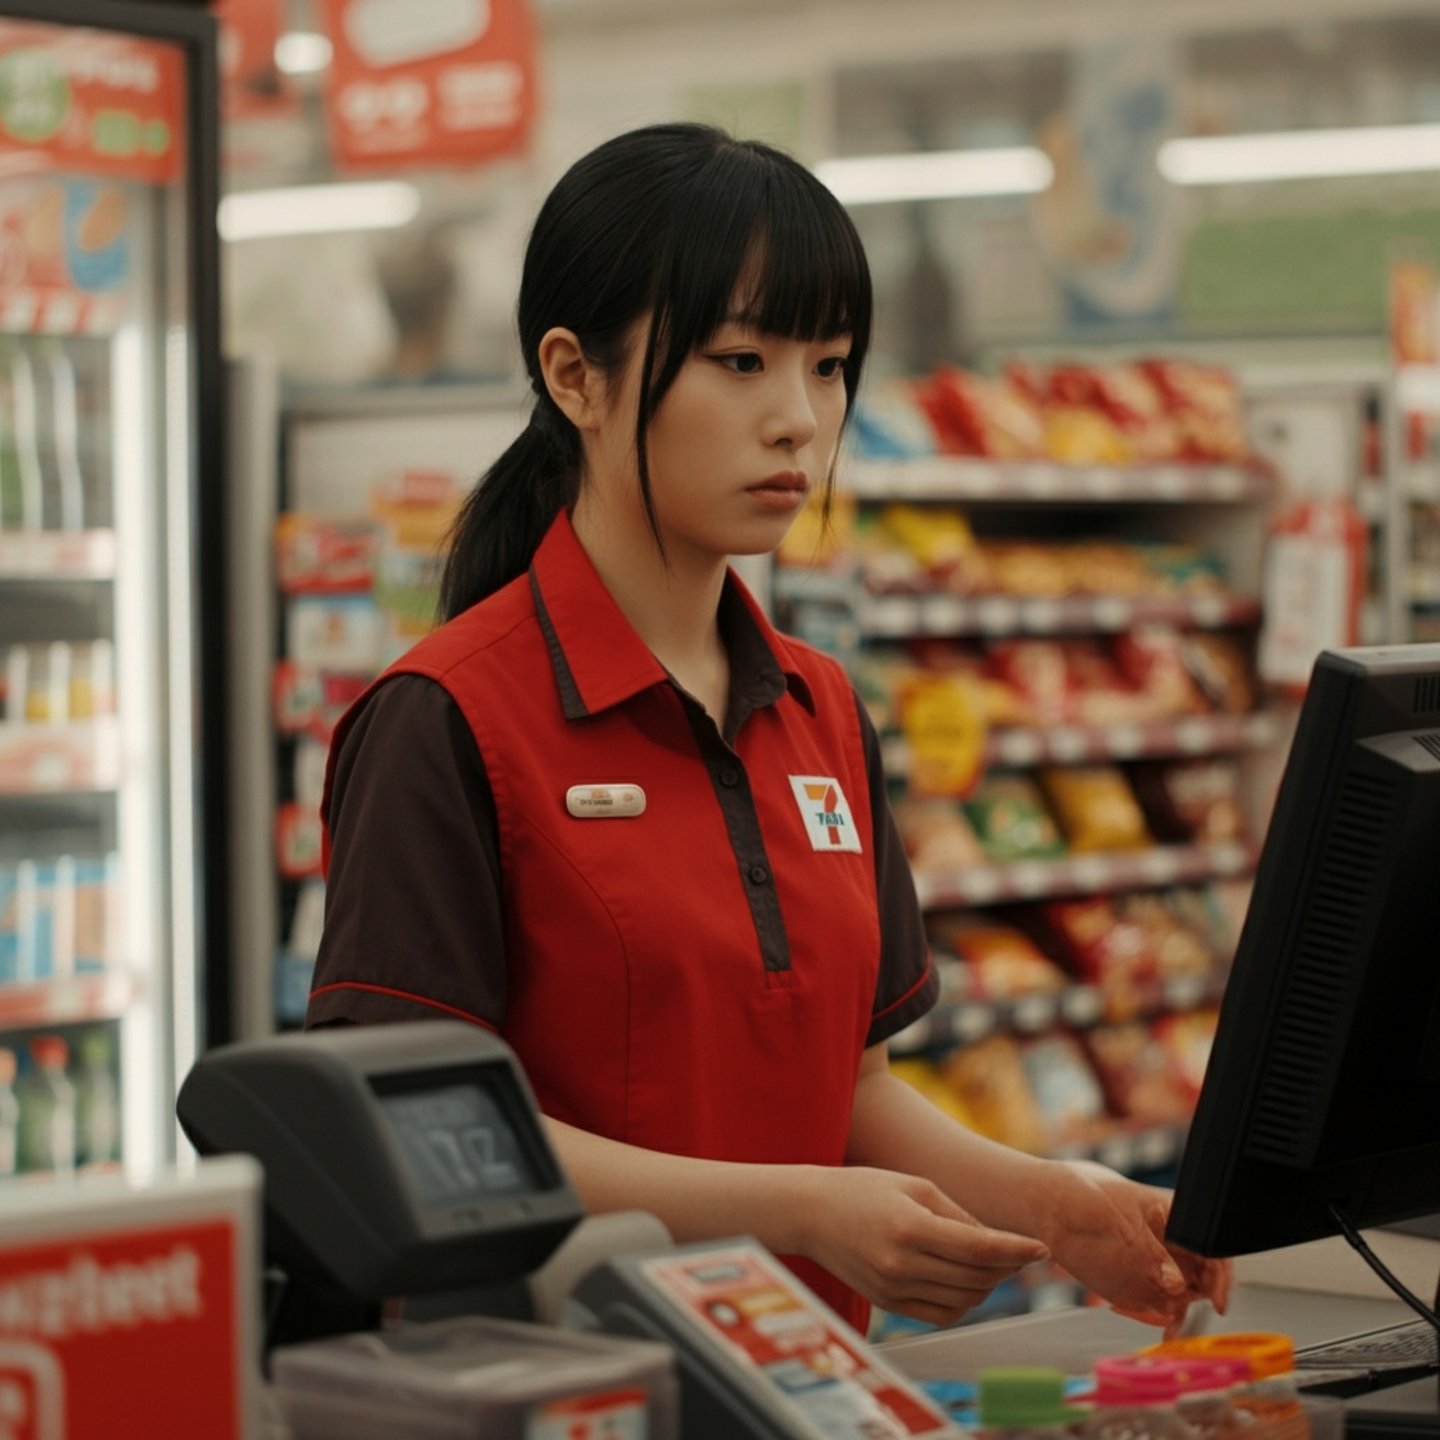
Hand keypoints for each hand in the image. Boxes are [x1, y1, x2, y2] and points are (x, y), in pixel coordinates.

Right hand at [802, 1167, 1050, 1326]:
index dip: (1016, 1249)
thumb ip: (957, 1214)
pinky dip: (964, 1302)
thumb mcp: (914, 1185)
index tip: (1042, 1248)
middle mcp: (902, 1264)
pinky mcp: (889, 1304)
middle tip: (1020, 1251)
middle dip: (1007, 1266)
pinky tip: (967, 1281)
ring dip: (988, 1285)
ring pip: (964, 1301)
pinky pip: (941, 1315)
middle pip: (976, 1277)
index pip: (979, 1247)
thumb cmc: (864, 1188)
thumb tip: (994, 1243)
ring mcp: (894, 1289)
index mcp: (910, 1227)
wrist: (811, 1213)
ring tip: (994, 1263)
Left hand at [1041, 1160, 1231, 1337]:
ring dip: (1184, 1313)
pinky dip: (1164, 1319)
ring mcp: (1157, 1265)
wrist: (1048, 1206)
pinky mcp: (1139, 1284)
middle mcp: (1172, 1244)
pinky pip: (1162, 1308)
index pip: (1212, 1248)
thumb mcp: (1121, 1219)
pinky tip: (1157, 1326)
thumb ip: (1151, 1253)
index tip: (1219, 1300)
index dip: (1222, 1275)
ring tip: (1169, 1327)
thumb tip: (1177, 1285)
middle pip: (1205, 1278)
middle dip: (1204, 1298)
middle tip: (1187, 1312)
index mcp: (1175, 1217)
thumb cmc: (1086, 1195)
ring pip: (1186, 1297)